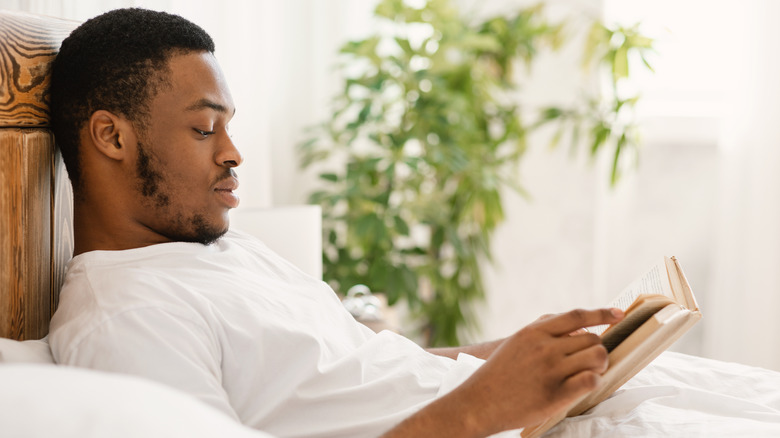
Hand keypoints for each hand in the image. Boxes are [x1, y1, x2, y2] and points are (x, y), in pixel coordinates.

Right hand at [445, 308, 623, 435]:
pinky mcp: (556, 394)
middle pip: (592, 339)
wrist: (479, 402)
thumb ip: (545, 330)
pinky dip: (594, 381)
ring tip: (586, 372)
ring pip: (597, 357)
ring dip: (598, 365)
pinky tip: (583, 384)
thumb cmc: (499, 372)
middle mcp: (544, 348)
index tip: (619, 314)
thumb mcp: (517, 341)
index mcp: (534, 332)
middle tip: (588, 361)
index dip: (602, 313)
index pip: (577, 316)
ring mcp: (551, 371)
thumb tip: (579, 325)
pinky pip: (592, 380)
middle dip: (595, 349)